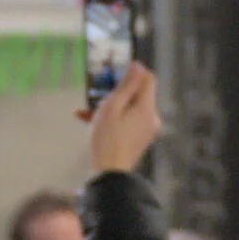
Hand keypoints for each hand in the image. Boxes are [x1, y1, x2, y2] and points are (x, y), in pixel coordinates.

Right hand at [87, 61, 160, 176]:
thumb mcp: (112, 107)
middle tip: (96, 99)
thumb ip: (126, 86)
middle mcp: (151, 117)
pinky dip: (112, 120)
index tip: (116, 75)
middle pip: (138, 95)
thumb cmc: (107, 138)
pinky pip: (127, 123)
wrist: (110, 173)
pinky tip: (88, 121)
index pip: (148, 79)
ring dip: (110, 108)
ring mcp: (146, 130)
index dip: (134, 72)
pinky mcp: (139, 140)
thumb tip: (138, 66)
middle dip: (117, 93)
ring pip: (129, 109)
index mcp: (147, 108)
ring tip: (86, 113)